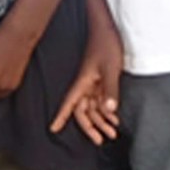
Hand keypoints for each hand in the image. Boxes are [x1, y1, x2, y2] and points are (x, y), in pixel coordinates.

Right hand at [54, 25, 121, 144]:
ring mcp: (93, 83)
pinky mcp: (100, 80)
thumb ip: (110, 90)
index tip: (53, 129)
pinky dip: (108, 110)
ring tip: (113, 132)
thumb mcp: (111, 68)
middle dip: (91, 127)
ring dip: (102, 120)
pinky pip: (101, 100)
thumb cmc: (105, 44)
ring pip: (93, 107)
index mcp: (83, 83)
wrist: (107, 28)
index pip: (69, 104)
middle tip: (100, 140)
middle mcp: (85, 85)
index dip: (61, 117)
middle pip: (83, 111)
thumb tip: (109, 110)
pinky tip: (115, 117)